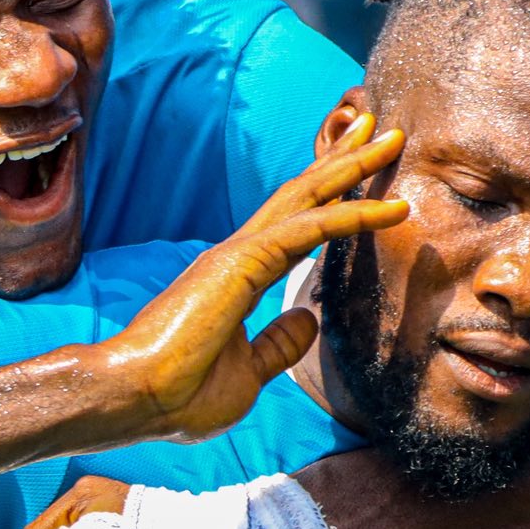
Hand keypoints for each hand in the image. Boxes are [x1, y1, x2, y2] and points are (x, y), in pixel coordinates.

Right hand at [90, 115, 407, 443]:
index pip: (296, 228)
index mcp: (240, 278)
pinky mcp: (243, 262)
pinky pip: (310, 230)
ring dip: (353, 167)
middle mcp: (239, 255)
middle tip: (381, 128)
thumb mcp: (249, 373)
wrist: (138, 399)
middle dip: (343, 161)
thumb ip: (278, 344)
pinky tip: (391, 208)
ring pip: (307, 198)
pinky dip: (352, 215)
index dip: (332, 199)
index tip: (365, 179)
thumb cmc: (181, 395)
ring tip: (392, 138)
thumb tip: (308, 319)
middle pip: (302, 196)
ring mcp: (239, 254)